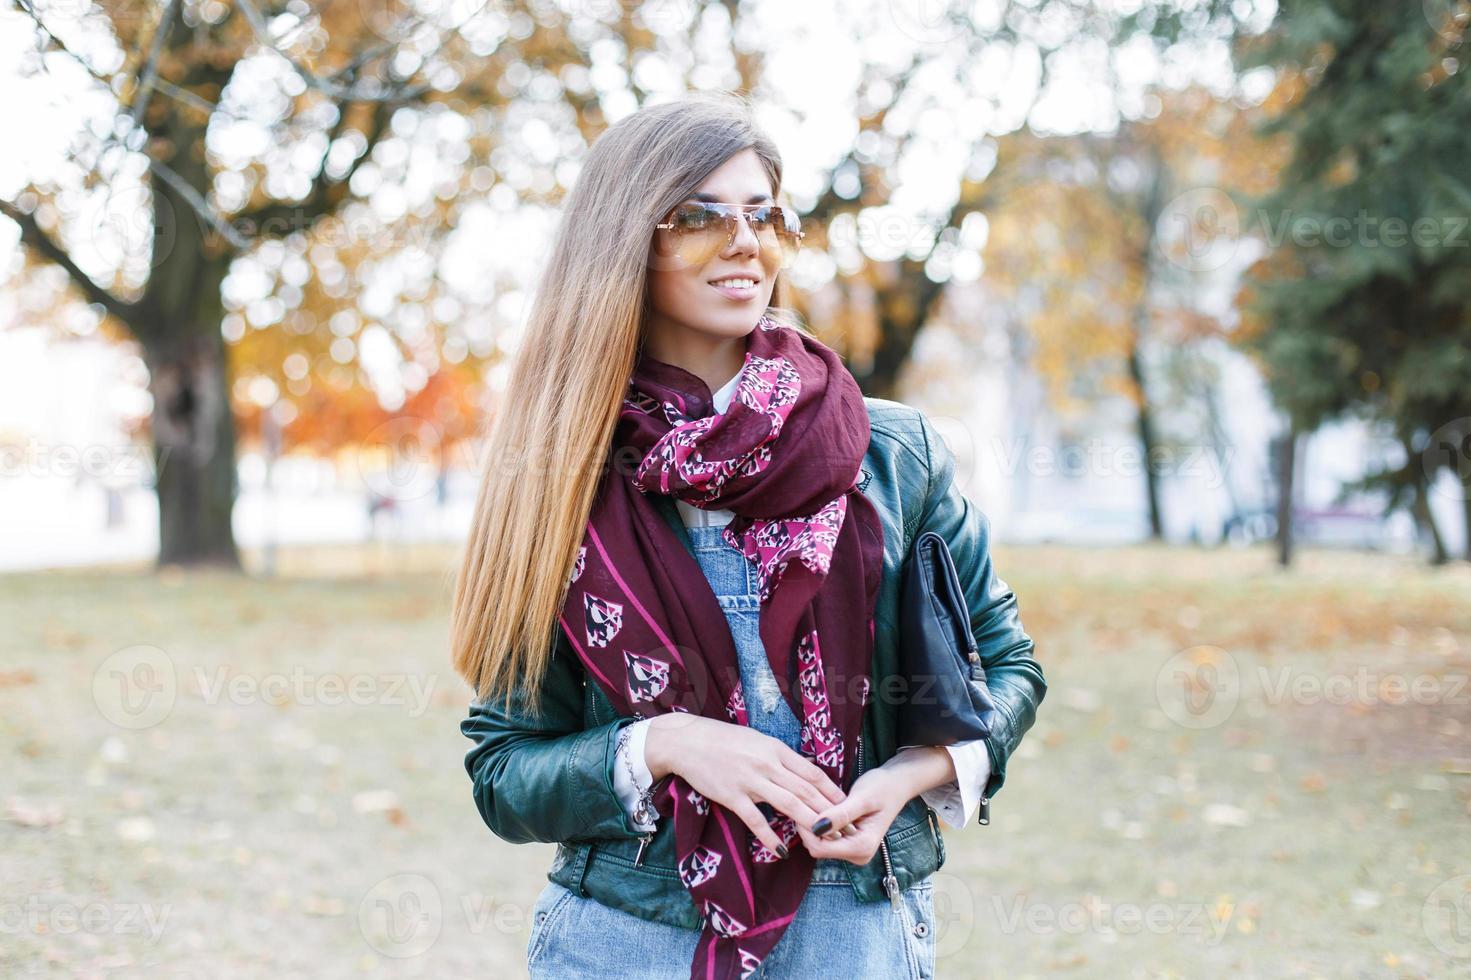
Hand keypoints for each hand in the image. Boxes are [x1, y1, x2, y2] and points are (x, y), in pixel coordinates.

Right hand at [645, 713, 847, 858]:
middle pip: (806, 790)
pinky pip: (755, 819)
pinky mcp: (732, 796)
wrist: (688, 741)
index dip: (832, 791)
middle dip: (828, 811)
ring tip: (824, 839)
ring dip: (809, 822)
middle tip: (844, 829)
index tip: (847, 805)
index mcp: (776, 749)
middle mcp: (767, 764)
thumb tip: (801, 771)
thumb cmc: (722, 740)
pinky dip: (770, 836)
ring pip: (788, 804)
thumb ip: (778, 756)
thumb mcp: (756, 741)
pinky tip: (782, 849)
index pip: (812, 772)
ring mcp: (750, 781)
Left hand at [801, 766, 909, 865]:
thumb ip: (841, 814)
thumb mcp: (862, 797)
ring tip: (819, 802)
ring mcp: (854, 852)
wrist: (896, 784)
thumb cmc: (882, 787)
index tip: (803, 805)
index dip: (807, 828)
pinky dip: (821, 824)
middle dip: (810, 826)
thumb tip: (817, 828)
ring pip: (819, 843)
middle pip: (818, 847)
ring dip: (815, 824)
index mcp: (862, 847)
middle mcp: (858, 855)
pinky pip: (826, 839)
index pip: (820, 848)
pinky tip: (825, 808)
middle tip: (810, 800)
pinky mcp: (849, 845)